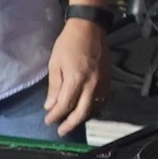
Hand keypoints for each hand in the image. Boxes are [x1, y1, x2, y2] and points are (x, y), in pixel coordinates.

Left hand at [46, 19, 110, 135]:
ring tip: (73, 122)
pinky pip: (103, 101)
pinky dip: (95, 109)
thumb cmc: (69, 43)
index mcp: (76, 79)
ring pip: (94, 109)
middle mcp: (91, 84)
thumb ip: (54, 87)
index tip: (48, 121)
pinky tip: (88, 111)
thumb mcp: (55, 63)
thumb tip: (50, 105)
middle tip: (61, 131)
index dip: (55, 116)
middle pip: (82, 112)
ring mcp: (102, 83)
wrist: (90, 27)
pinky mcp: (108, 80)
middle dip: (70, 124)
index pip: (65, 105)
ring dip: (83, 118)